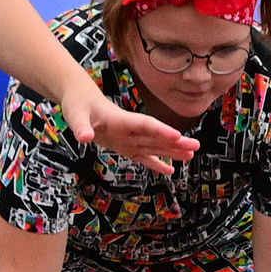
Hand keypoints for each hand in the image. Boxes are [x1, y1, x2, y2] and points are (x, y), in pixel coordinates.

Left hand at [63, 86, 197, 176]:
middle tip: (195, 147)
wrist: (80, 101)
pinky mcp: (124, 146)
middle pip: (155, 136)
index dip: (160, 130)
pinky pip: (142, 156)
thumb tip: (85, 138)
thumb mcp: (75, 114)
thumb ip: (81, 126)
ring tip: (191, 155)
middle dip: (176, 142)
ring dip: (172, 151)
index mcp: (120, 119)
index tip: (177, 135)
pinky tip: (170, 170)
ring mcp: (128, 138)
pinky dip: (155, 163)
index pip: (144, 124)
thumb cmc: (78, 105)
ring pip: (154, 146)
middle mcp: (129, 129)